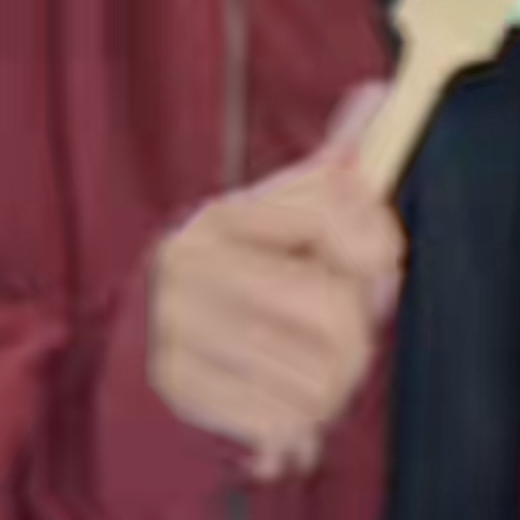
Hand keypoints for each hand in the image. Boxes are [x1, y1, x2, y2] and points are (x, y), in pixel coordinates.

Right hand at [149, 86, 401, 477]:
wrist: (138, 354)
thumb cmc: (241, 280)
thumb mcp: (279, 217)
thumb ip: (333, 170)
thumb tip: (378, 95)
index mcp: (220, 217)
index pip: (336, 213)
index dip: (380, 247)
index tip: (381, 265)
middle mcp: (188, 269)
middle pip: (335, 311)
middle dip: (361, 335)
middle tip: (351, 339)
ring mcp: (174, 330)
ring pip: (318, 375)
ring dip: (333, 387)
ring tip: (313, 375)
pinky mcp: (174, 393)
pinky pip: (283, 420)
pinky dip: (299, 425)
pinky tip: (284, 407)